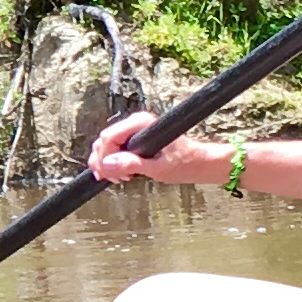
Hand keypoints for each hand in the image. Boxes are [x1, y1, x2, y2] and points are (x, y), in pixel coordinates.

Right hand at [90, 112, 220, 186]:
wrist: (198, 163)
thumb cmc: (184, 162)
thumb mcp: (157, 168)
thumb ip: (132, 164)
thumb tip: (108, 164)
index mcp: (141, 124)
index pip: (108, 138)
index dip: (104, 158)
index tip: (108, 174)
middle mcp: (135, 123)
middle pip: (103, 141)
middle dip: (105, 162)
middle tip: (116, 178)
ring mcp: (133, 130)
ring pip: (105, 145)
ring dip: (108, 163)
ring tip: (121, 177)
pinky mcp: (134, 138)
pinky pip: (114, 148)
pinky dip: (113, 162)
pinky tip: (122, 173)